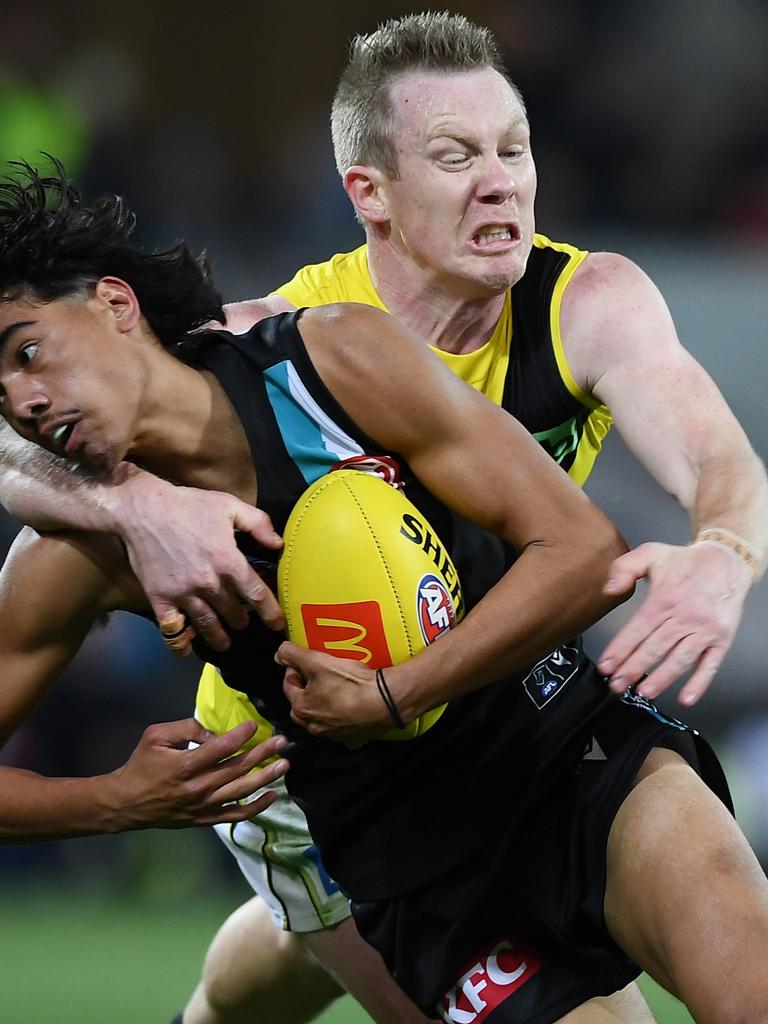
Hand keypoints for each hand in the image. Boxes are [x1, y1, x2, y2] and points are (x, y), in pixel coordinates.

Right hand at [107, 719, 289, 828]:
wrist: (127, 804)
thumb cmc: (141, 765)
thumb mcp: (155, 736)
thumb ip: (186, 728)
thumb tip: (214, 732)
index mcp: (184, 766)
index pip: (220, 748)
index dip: (240, 735)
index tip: (255, 724)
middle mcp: (197, 788)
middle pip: (237, 769)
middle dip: (262, 753)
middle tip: (282, 741)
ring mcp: (203, 806)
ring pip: (241, 792)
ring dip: (266, 777)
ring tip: (284, 764)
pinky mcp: (205, 819)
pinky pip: (236, 815)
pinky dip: (257, 807)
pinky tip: (274, 794)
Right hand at [111, 469, 284, 649]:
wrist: (143, 510)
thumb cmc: (189, 505)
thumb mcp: (229, 505)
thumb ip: (258, 523)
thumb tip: (278, 544)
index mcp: (228, 561)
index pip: (256, 595)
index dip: (271, 612)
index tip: (277, 624)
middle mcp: (209, 583)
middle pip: (233, 613)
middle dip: (242, 621)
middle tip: (244, 623)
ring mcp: (183, 594)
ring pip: (208, 625)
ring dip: (219, 637)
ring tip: (224, 642)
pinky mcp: (160, 599)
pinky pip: (173, 630)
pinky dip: (181, 642)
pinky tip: (187, 647)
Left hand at [277, 642, 394, 747]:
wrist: (386, 701)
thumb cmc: (349, 681)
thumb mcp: (317, 661)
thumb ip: (293, 655)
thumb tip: (278, 653)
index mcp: (302, 709)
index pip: (288, 686)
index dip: (293, 670)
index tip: (305, 661)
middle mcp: (314, 727)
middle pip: (302, 706)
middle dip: (305, 691)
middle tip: (318, 676)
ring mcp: (335, 736)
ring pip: (322, 719)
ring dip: (323, 706)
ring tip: (335, 689)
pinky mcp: (354, 739)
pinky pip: (344, 729)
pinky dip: (344, 720)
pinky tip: (352, 709)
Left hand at [598, 541, 751, 705]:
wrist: (727, 561)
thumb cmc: (686, 562)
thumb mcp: (651, 553)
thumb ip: (625, 567)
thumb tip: (610, 589)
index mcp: (665, 598)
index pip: (638, 629)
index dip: (620, 649)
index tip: (606, 666)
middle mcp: (685, 616)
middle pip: (655, 648)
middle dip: (633, 668)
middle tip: (616, 685)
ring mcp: (705, 630)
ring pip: (680, 659)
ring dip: (661, 679)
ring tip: (643, 692)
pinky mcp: (721, 639)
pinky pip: (710, 665)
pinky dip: (699, 683)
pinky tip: (686, 698)